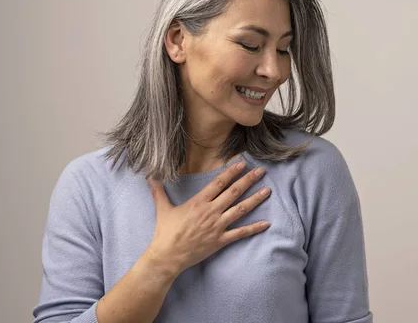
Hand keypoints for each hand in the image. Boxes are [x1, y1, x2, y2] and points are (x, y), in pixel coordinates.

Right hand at [145, 161, 270, 274]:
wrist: (168, 255)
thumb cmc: (165, 232)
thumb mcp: (163, 208)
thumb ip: (158, 190)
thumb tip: (150, 176)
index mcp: (198, 202)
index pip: (219, 183)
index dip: (231, 172)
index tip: (243, 163)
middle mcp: (210, 211)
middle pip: (234, 192)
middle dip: (248, 180)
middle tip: (260, 171)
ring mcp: (217, 226)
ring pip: (240, 209)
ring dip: (255, 199)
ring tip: (267, 190)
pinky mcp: (220, 240)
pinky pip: (240, 233)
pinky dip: (254, 228)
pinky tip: (266, 223)